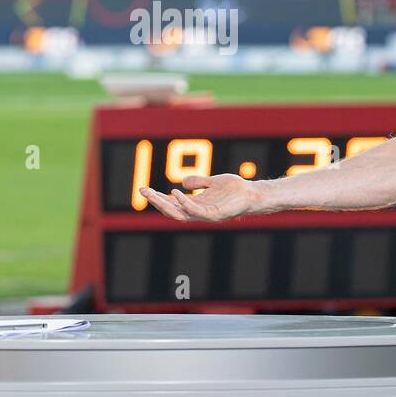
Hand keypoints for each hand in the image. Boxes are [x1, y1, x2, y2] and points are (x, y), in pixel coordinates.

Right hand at [139, 174, 259, 222]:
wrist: (253, 194)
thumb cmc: (235, 190)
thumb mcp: (213, 181)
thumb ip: (198, 182)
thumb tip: (181, 182)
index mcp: (196, 205)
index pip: (172, 204)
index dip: (157, 197)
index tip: (144, 189)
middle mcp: (198, 212)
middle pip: (171, 210)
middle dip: (155, 201)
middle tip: (142, 191)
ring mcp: (206, 215)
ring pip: (179, 214)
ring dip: (164, 204)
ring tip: (152, 194)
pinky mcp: (215, 214)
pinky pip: (195, 211)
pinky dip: (184, 203)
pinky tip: (176, 193)